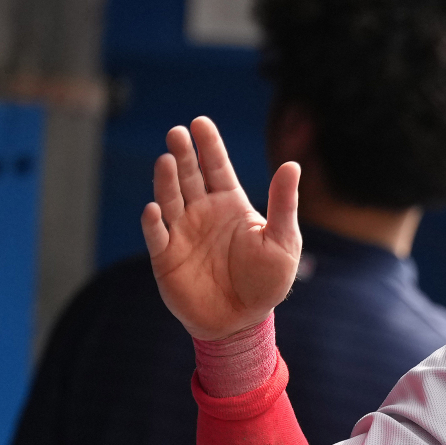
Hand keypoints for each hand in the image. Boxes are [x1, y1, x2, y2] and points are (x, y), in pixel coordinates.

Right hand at [140, 117, 301, 341]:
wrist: (244, 321)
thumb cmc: (267, 281)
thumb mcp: (284, 240)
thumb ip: (283, 204)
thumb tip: (292, 164)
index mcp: (231, 204)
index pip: (217, 167)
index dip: (208, 145)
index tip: (200, 123)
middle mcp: (203, 212)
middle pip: (190, 177)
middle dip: (183, 154)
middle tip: (177, 134)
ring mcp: (183, 232)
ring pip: (171, 199)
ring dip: (166, 181)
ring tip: (166, 160)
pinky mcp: (166, 257)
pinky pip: (157, 236)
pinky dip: (154, 222)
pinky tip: (154, 208)